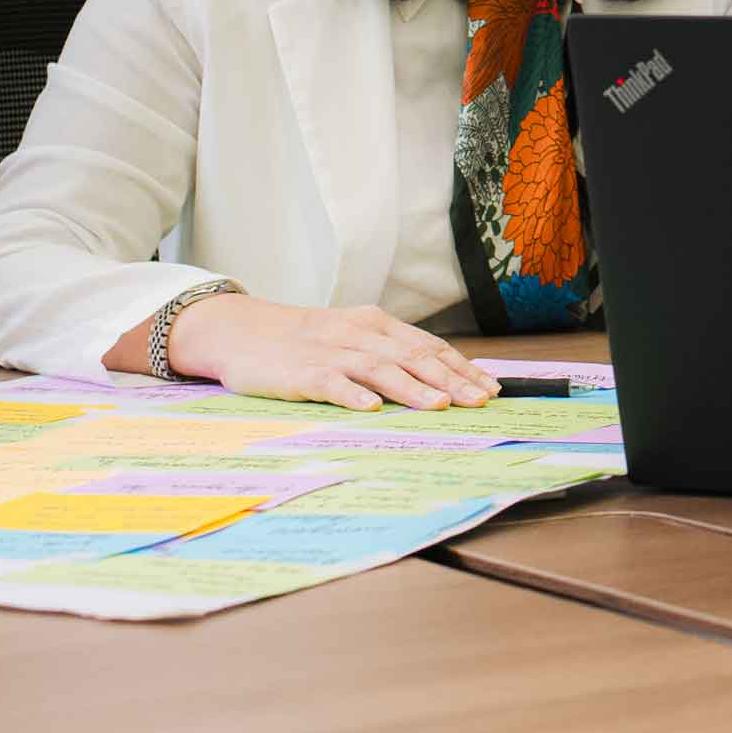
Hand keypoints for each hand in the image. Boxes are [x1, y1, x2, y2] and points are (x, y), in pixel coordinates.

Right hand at [162, 295, 499, 411]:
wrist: (241, 331)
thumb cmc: (304, 341)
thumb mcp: (351, 337)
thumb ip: (388, 353)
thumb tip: (438, 379)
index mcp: (375, 324)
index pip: (428, 346)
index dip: (462, 367)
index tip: (490, 388)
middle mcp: (358, 334)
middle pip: (413, 357)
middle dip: (451, 380)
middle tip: (482, 402)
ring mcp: (330, 352)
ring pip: (380, 369)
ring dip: (413, 388)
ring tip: (442, 406)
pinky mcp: (301, 372)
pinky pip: (331, 383)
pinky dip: (353, 394)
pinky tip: (373, 408)